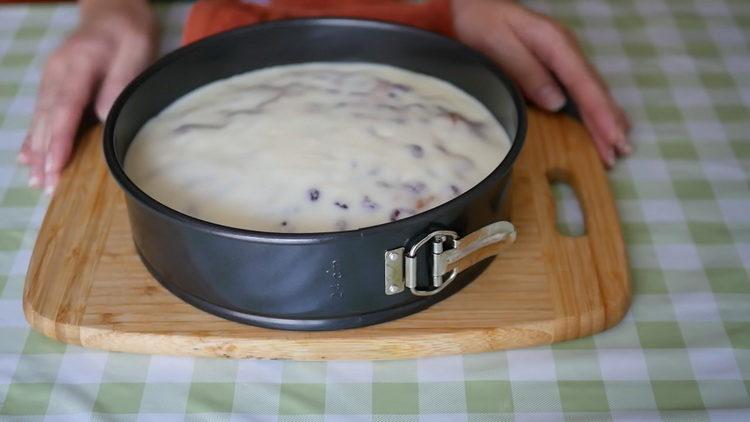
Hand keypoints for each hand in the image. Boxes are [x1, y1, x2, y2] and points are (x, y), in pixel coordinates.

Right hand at [18, 0, 157, 192]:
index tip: (56, 165)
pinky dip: (34, 136)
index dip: (59, 138)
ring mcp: (52, 76)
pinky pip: (40, 112)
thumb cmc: (129, 31)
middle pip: (48, 118)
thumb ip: (120, 82)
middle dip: (45, 154)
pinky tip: (28, 157)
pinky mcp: (53, 81)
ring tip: (37, 180)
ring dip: (37, 150)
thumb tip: (104, 115)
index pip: (65, 107)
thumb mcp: (136, 50)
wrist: (113, 8)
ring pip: (40, 118)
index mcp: (78, 64)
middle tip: (46, 185)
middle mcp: (58, 72)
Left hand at [452, 0, 630, 166]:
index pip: (584, 84)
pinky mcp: (556, 64)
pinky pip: (580, 90)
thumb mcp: (499, 45)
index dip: (600, 113)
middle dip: (609, 122)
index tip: (613, 136)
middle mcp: (566, 49)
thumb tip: (557, 103)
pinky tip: (603, 124)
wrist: (470, 7)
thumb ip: (527, 72)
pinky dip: (594, 110)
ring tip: (619, 146)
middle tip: (621, 151)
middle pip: (594, 90)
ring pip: (591, 91)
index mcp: (555, 43)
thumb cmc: (481, 23)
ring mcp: (563, 56)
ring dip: (606, 119)